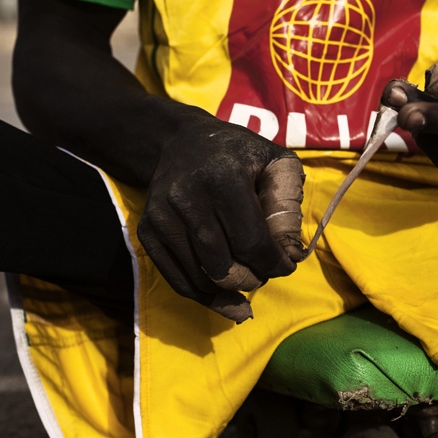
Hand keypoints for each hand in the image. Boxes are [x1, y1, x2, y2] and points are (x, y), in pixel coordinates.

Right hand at [137, 109, 305, 322]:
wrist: (181, 141)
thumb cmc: (238, 155)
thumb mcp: (276, 163)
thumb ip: (288, 207)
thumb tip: (291, 254)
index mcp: (222, 179)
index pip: (252, 243)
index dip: (275, 264)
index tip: (287, 265)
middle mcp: (186, 199)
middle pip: (225, 268)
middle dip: (253, 278)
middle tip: (264, 269)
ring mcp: (161, 217)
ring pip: (201, 280)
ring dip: (230, 290)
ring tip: (247, 276)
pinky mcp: (147, 231)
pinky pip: (178, 281)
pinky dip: (205, 296)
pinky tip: (225, 296)